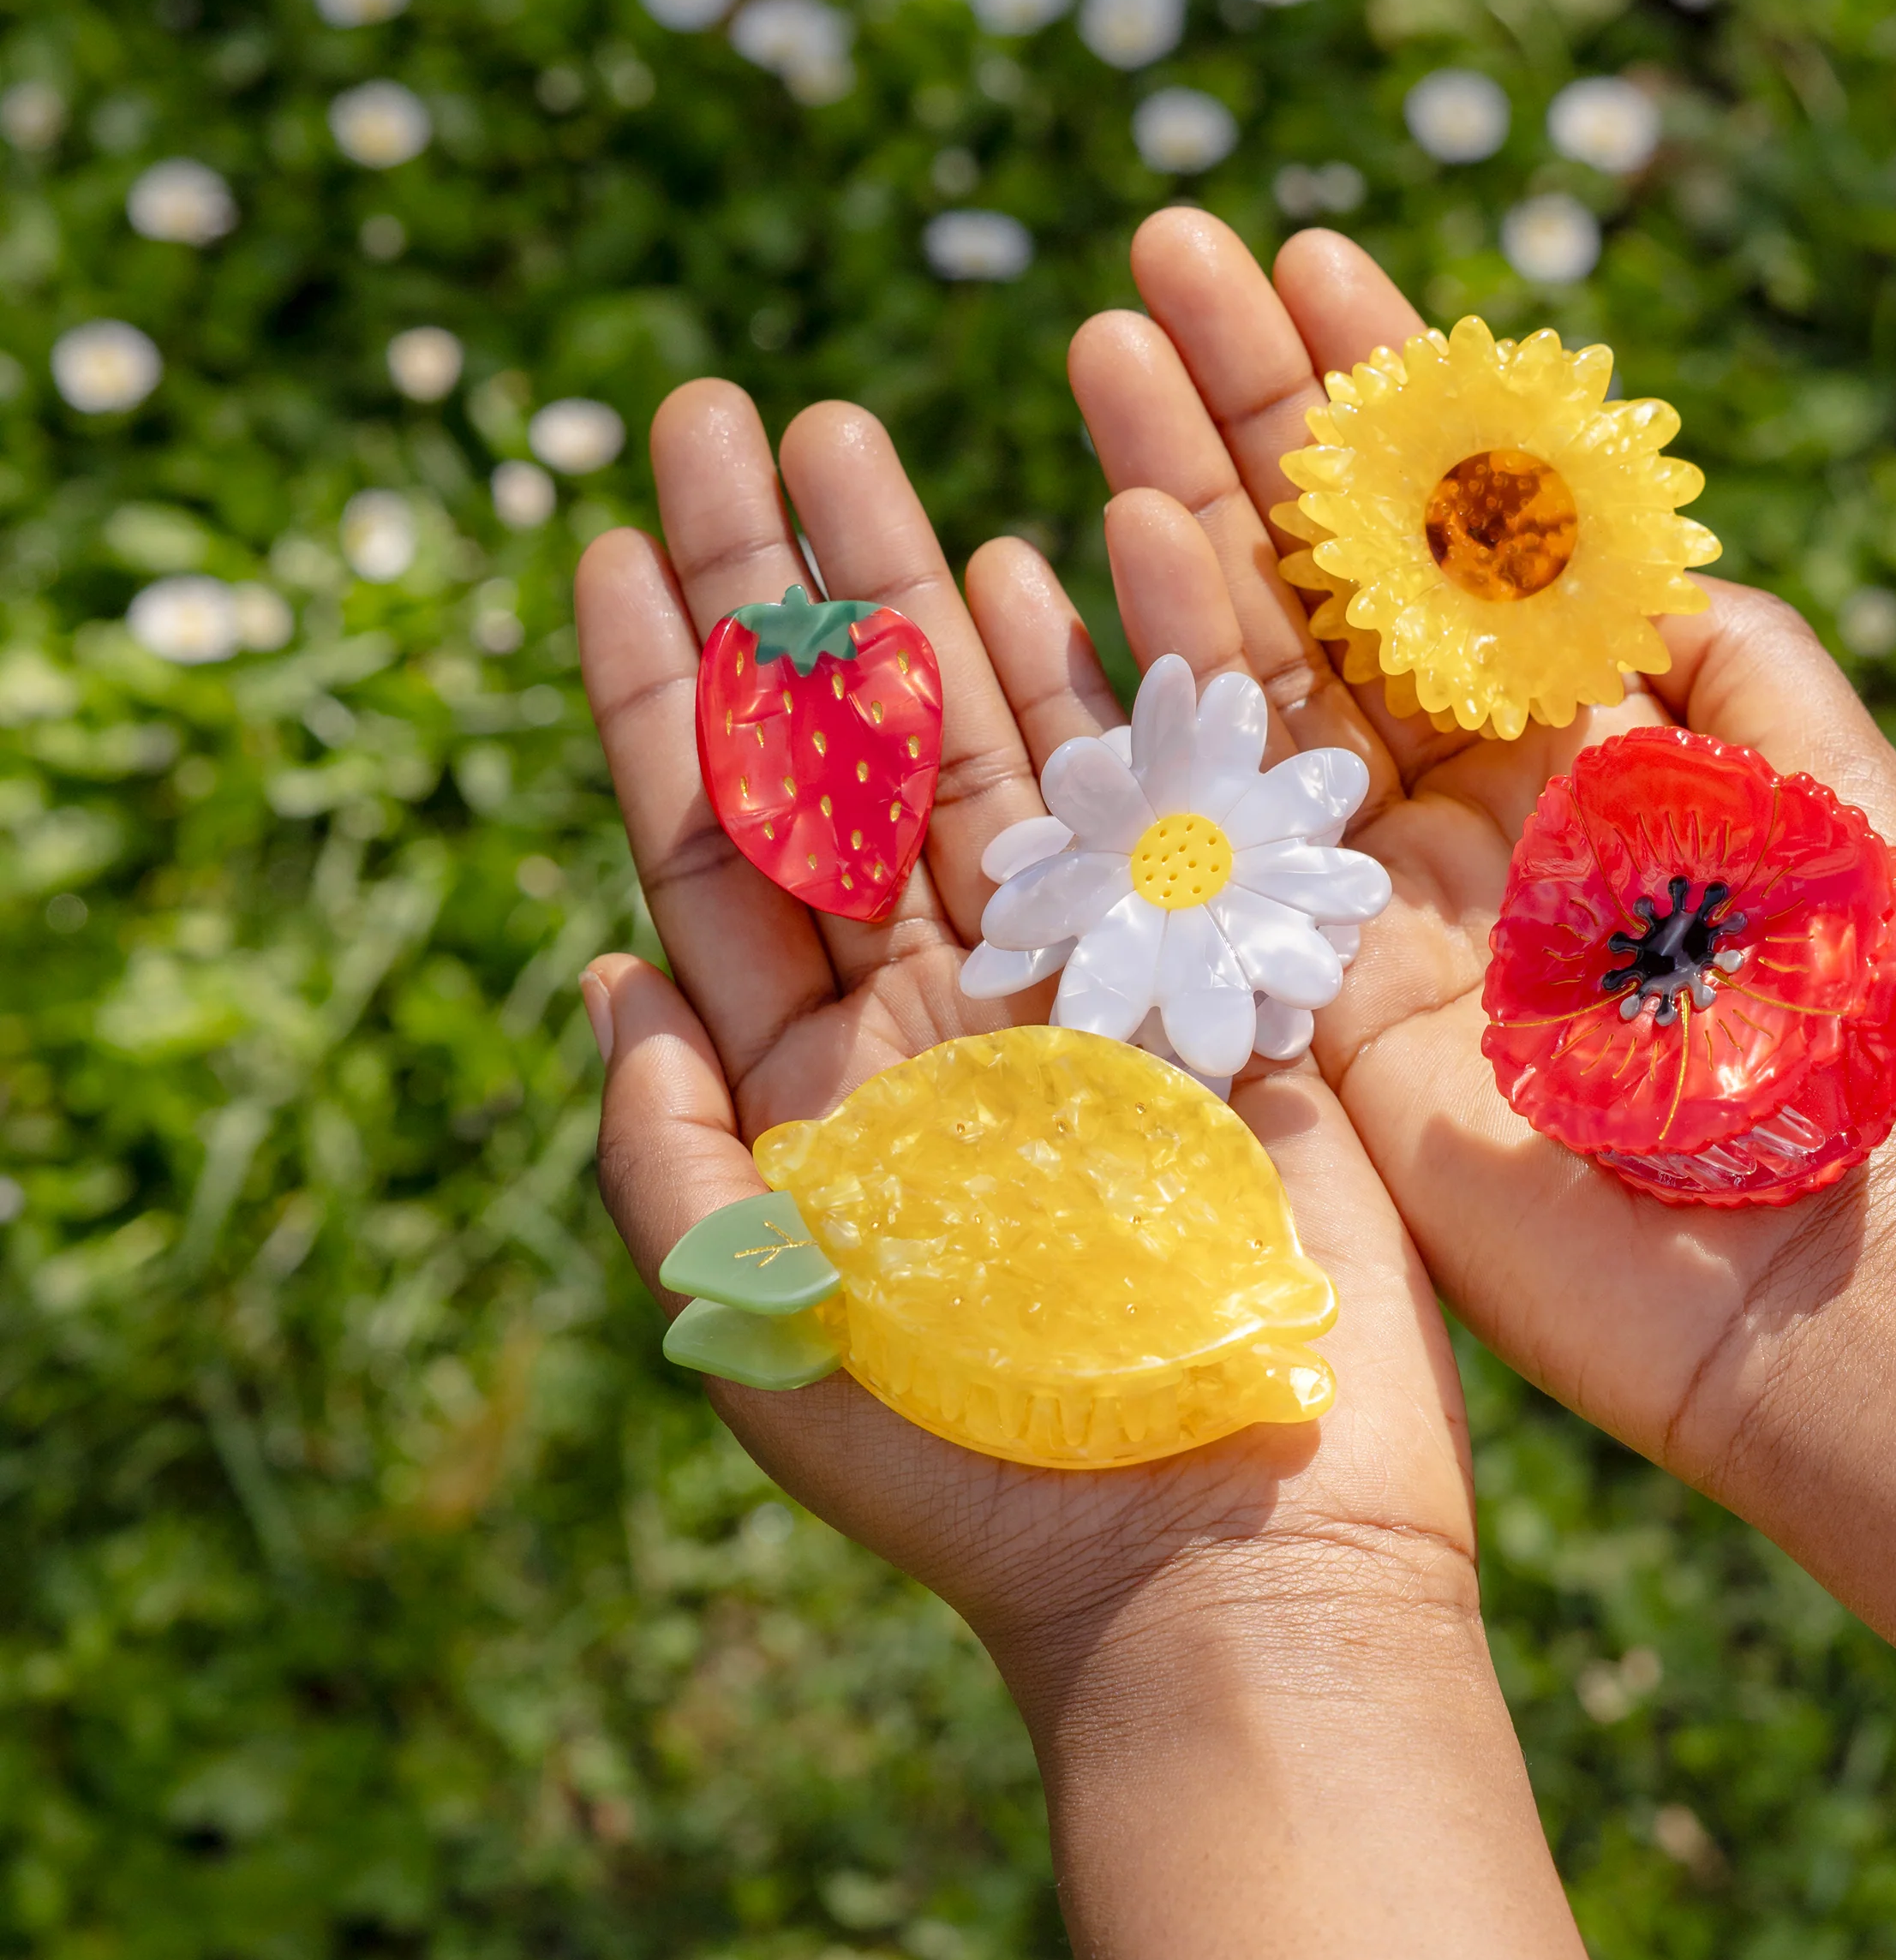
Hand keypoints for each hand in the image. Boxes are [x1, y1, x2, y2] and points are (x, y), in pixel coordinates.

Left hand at [572, 381, 1478, 1719]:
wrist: (1233, 1548)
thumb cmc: (1000, 1468)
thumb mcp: (773, 1330)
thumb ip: (673, 1158)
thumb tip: (599, 964)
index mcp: (819, 1076)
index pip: (719, 835)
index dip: (662, 681)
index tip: (615, 529)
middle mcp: (942, 1000)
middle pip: (843, 744)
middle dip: (780, 579)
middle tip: (727, 411)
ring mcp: (1087, 973)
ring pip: (990, 739)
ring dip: (920, 589)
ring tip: (864, 439)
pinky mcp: (1225, 976)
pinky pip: (1162, 793)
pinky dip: (1110, 677)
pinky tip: (1053, 559)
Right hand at [1068, 212, 1895, 1494]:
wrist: (1820, 1291)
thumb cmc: (1867, 1042)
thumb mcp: (1844, 799)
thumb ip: (1736, 661)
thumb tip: (1634, 543)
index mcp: (1584, 739)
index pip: (1458, 532)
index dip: (1382, 394)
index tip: (1304, 258)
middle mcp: (1459, 797)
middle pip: (1329, 570)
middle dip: (1247, 409)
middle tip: (1155, 256)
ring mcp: (1373, 892)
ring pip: (1252, 665)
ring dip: (1177, 500)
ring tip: (1098, 350)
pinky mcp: (1312, 997)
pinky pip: (1217, 820)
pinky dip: (1161, 681)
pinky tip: (1099, 547)